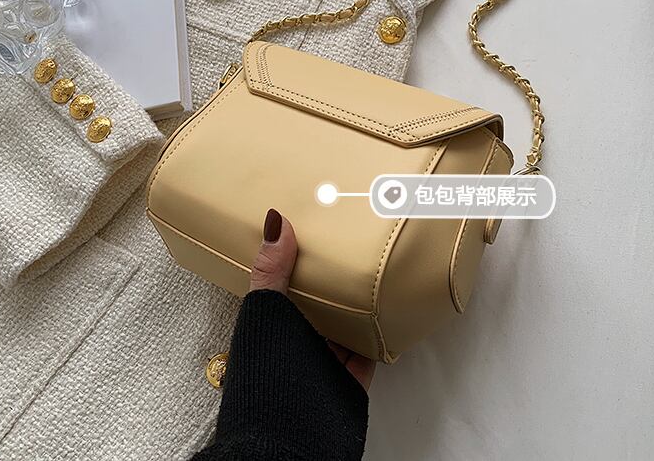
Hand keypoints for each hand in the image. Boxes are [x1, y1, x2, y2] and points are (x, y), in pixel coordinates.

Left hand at [249, 208, 375, 390]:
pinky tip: (389, 311)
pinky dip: (379, 334)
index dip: (300, 262)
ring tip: (375, 270)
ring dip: (357, 305)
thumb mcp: (264, 309)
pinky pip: (368, 350)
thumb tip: (275, 220)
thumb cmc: (266, 370)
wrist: (289, 434)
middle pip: (319, 305)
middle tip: (353, 247)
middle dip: (333, 281)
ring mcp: (324, 360)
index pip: (287, 286)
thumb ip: (271, 269)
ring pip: (345, 325)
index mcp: (272, 322)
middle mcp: (297, 340)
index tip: (317, 232)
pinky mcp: (350, 377)